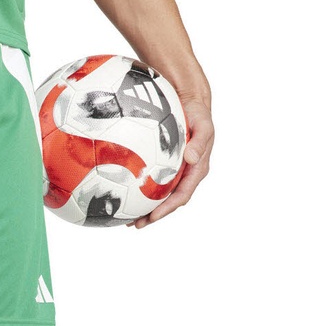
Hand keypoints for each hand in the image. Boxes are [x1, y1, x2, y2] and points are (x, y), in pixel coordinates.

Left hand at [129, 93, 213, 228]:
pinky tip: (122, 192)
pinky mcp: (162, 164)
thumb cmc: (198, 113)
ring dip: (143, 208)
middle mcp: (184, 174)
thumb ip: (200, 141)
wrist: (189, 101)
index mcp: (195, 170)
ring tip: (125, 218)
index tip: (151, 218)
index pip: (181, 196)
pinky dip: (137, 189)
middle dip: (152, 215)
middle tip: (134, 224)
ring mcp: (173, 171)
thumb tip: (191, 158)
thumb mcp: (204, 125)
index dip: (166, 209)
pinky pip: (149, 180)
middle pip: (167, 201)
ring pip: (157, 194)